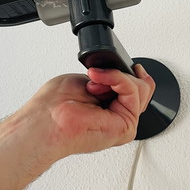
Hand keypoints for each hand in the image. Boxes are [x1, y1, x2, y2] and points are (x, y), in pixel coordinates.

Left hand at [23, 64, 154, 161]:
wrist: (46, 121)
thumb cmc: (54, 106)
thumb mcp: (86, 81)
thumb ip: (107, 79)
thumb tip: (117, 73)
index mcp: (107, 109)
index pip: (133, 88)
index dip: (130, 72)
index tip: (119, 63)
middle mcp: (117, 117)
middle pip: (142, 88)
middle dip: (121, 73)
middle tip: (95, 77)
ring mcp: (123, 122)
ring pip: (140, 88)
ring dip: (115, 76)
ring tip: (92, 83)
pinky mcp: (126, 126)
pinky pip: (133, 91)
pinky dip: (116, 78)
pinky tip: (96, 82)